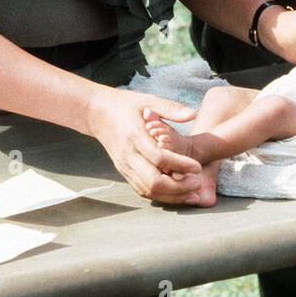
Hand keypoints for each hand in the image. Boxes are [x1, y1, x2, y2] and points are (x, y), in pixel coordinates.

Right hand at [86, 89, 203, 204]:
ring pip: (148, 190)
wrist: (97, 114)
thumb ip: (171, 108)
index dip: (180, 165)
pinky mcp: (124, 172)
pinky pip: (142, 190)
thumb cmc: (125, 105)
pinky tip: (177, 194)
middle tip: (198, 184)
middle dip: (179, 187)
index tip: (198, 168)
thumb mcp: (148, 100)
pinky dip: (161, 195)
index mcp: (135, 137)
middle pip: (154, 182)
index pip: (159, 158)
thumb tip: (193, 114)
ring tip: (193, 194)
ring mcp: (124, 167)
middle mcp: (128, 156)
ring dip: (172, 196)